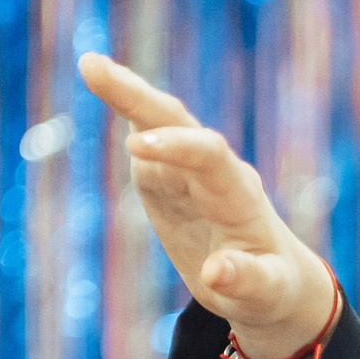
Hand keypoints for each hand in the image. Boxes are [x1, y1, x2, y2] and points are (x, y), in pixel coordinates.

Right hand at [77, 52, 335, 357]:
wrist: (269, 278)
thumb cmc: (269, 288)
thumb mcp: (265, 294)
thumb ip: (246, 281)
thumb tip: (217, 274)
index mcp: (240, 198)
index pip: (210, 158)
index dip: (176, 148)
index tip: (135, 148)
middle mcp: (216, 171)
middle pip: (179, 124)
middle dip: (141, 99)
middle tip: (95, 70)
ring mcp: (189, 167)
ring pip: (159, 121)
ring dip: (128, 93)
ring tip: (90, 64)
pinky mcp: (168, 172)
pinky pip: (146, 132)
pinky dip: (124, 104)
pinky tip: (98, 74)